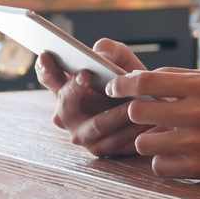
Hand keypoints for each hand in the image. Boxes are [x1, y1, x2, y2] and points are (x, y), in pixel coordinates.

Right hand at [38, 39, 146, 157]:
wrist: (152, 106)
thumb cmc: (130, 78)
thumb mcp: (120, 57)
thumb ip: (109, 49)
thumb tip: (100, 55)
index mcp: (65, 86)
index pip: (48, 75)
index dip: (47, 67)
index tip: (51, 55)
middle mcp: (67, 112)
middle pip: (66, 102)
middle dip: (75, 90)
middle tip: (86, 74)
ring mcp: (81, 133)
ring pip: (97, 124)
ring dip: (116, 114)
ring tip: (133, 103)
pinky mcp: (99, 149)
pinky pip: (115, 142)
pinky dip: (131, 131)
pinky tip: (145, 122)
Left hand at [110, 69, 199, 178]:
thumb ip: (178, 77)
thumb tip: (138, 78)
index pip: (146, 81)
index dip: (122, 84)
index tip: (114, 87)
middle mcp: (198, 113)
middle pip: (138, 111)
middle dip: (135, 112)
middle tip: (142, 114)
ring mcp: (198, 143)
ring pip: (143, 142)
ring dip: (147, 139)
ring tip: (161, 136)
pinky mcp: (198, 168)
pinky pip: (158, 165)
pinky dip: (162, 160)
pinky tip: (174, 154)